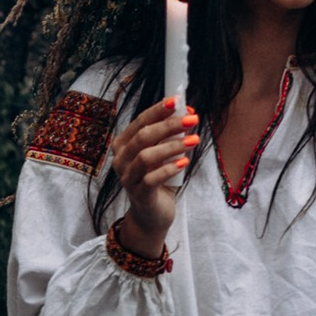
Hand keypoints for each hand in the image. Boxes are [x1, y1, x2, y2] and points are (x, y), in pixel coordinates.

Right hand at [108, 94, 200, 254]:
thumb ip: (170, 136)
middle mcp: (121, 160)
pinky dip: (169, 169)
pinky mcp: (139, 195)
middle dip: (169, 125)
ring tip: (194, 141)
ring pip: (147, 156)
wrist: (152, 214)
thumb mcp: (163, 154)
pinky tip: (184, 162)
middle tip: (192, 119)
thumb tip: (188, 113)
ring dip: (172, 146)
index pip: (140, 121)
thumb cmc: (158, 179)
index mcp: (124, 145)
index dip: (158, 110)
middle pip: (143, 136)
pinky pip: (152, 179)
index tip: (177, 101)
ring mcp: (128, 178)